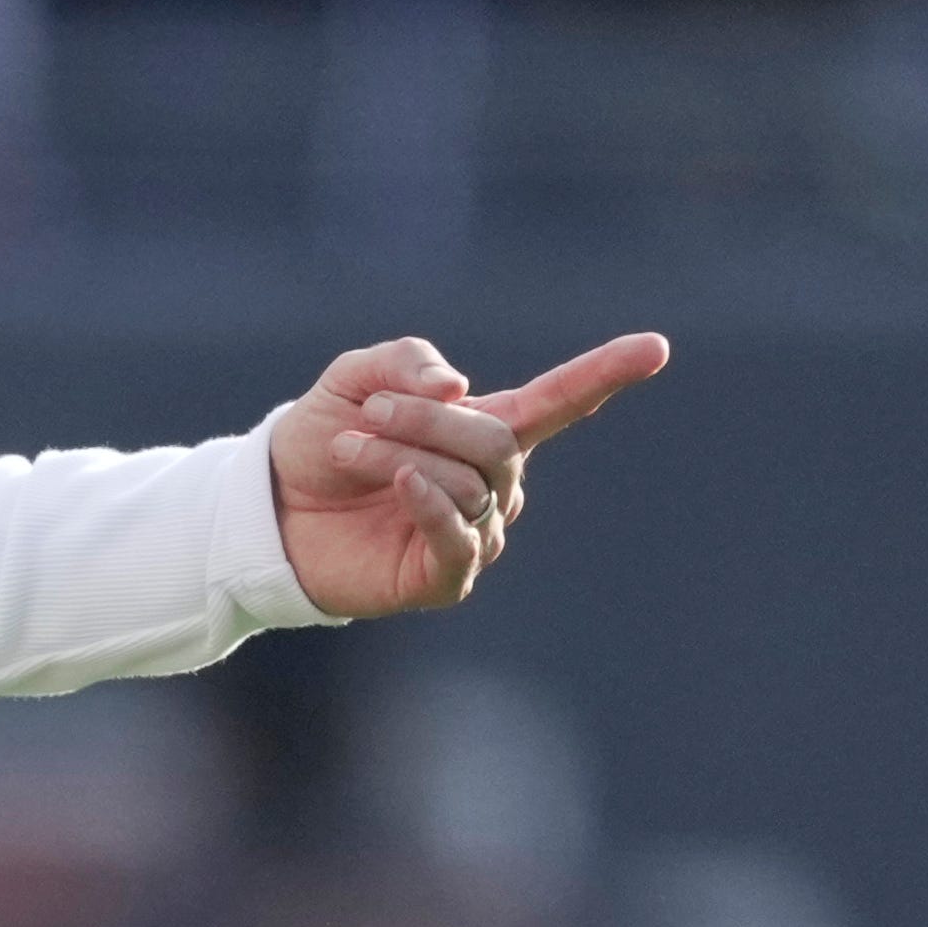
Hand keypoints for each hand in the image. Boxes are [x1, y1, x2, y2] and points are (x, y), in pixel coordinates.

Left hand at [263, 331, 671, 619]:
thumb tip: (460, 389)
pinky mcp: (444, 578)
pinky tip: (398, 485)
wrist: (270, 508)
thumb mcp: (356, 379)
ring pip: (468, 483)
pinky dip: (429, 504)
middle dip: (428, 421)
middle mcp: (492, 484)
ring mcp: (474, 533)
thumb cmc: (322, 441)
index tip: (657, 348)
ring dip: (402, 457)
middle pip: (495, 442)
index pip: (559, 401)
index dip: (605, 373)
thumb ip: (408, 364)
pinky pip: (460, 539)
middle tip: (368, 415)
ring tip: (349, 453)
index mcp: (486, 429)